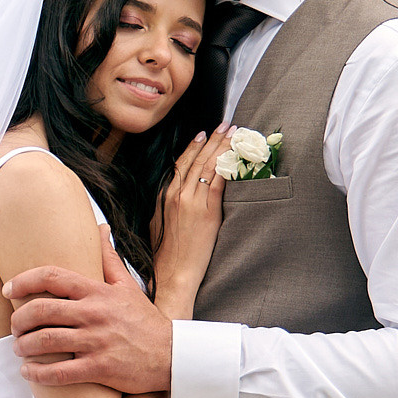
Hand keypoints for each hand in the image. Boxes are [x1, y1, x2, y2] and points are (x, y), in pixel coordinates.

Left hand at [4, 227, 172, 393]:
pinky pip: (60, 372)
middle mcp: (93, 314)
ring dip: (24, 346)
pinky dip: (38, 373)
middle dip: (18, 320)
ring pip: (46, 341)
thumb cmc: (145, 321)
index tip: (8, 289)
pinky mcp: (99, 368)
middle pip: (41, 311)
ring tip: (18, 349)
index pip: (51, 277)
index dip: (23, 281)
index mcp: (97, 292)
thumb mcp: (128, 285)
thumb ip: (109, 258)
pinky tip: (28, 372)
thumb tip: (101, 228)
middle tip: (13, 327)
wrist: (172, 356)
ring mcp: (96, 342)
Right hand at [154, 127, 230, 318]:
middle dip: (213, 140)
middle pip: (197, 160)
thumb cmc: (166, 254)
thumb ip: (169, 204)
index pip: (181, 163)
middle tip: (226, 125)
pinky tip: (237, 157)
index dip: (195, 146)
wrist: (172, 273)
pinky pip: (219, 183)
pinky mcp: (207, 212)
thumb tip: (179, 192)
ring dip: (224, 148)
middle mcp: (177, 195)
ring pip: (209, 167)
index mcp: (165, 196)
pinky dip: (228, 167)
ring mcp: (192, 202)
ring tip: (235, 134)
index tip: (205, 133)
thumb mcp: (160, 223)